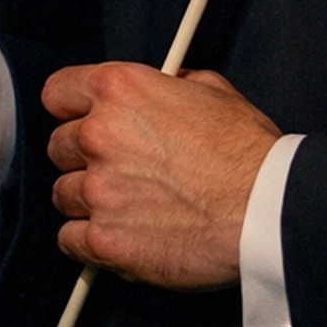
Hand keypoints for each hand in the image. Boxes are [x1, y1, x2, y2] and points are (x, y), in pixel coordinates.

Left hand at [44, 62, 282, 289]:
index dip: (71, 110)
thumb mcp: (215, 92)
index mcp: (120, 90)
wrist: (268, 211)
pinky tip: (119, 236)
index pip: (58, 93)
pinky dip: (88, 241)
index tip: (81, 122)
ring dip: (88, 202)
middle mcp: (99, 135)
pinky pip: (69, 240)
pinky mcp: (104, 240)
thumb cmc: (249, 154)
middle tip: (118, 171)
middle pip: (58, 147)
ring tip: (127, 208)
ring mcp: (98, 190)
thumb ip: (174, 84)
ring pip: (62, 195)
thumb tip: (166, 85)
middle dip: (84, 158)